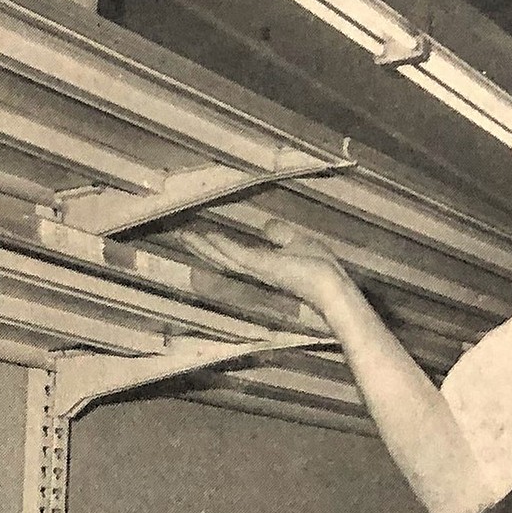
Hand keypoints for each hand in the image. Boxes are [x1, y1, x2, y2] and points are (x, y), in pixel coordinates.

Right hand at [177, 222, 349, 310]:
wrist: (331, 286)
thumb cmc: (321, 268)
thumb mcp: (298, 243)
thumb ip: (280, 236)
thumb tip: (266, 226)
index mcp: (264, 264)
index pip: (234, 254)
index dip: (217, 245)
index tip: (199, 234)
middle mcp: (256, 270)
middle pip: (223, 257)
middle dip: (201, 247)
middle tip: (180, 235)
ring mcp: (257, 269)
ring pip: (224, 257)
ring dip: (203, 246)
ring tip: (183, 236)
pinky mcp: (262, 266)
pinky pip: (236, 254)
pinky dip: (221, 245)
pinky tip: (206, 236)